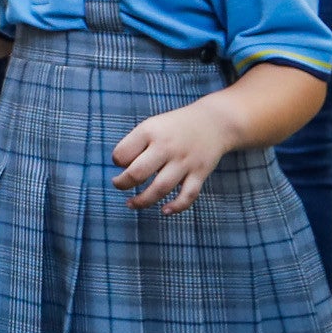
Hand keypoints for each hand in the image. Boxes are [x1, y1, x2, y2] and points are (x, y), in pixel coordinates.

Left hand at [113, 99, 241, 212]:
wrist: (214, 122)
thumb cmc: (175, 127)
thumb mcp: (152, 126)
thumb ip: (135, 144)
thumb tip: (121, 170)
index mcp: (150, 131)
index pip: (122, 153)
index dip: (116, 162)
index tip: (121, 164)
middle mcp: (167, 147)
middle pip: (138, 173)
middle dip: (123, 184)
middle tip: (118, 185)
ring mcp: (185, 161)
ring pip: (160, 188)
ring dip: (142, 201)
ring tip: (131, 203)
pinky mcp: (200, 173)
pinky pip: (187, 195)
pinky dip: (176, 207)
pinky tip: (164, 210)